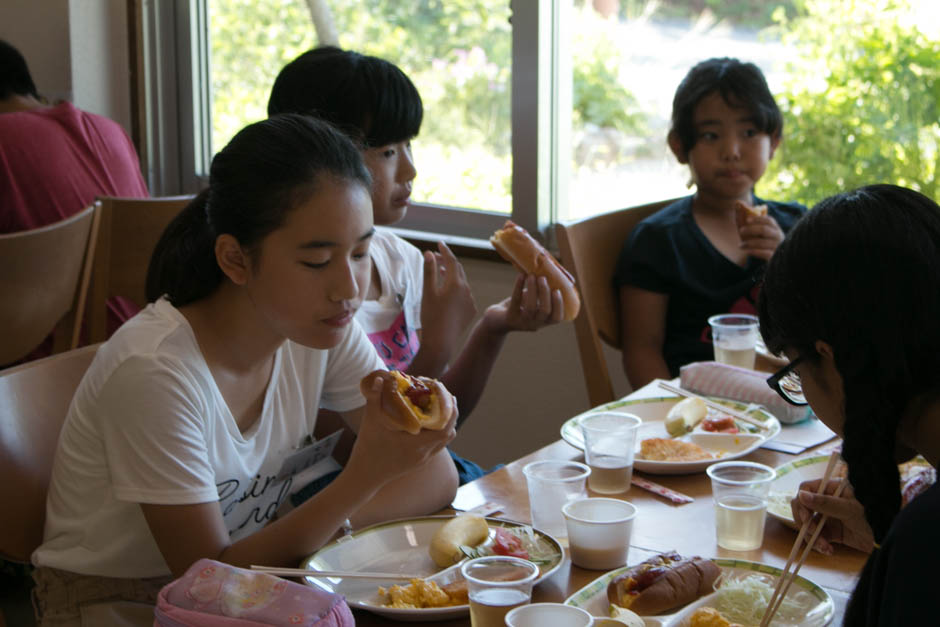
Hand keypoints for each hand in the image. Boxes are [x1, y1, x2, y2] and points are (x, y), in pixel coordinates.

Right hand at [350, 373, 456, 481]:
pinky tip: (428, 421)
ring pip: (445, 440)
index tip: (444, 393)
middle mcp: (424, 454)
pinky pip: (437, 445)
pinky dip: (438, 432)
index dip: (449, 409)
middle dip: (450, 412)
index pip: (445, 428)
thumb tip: (379, 378)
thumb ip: (374, 398)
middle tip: (443, 395)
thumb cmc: (367, 448)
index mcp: (416, 444)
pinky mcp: (419, 462)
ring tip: (438, 405)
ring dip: (445, 423)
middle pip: (450, 432)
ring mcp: (423, 460)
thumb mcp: (370, 421)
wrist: (364, 476)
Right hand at [420, 242, 476, 360]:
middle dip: (448, 262)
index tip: (439, 243)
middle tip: (436, 258)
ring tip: (441, 273)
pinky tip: (448, 293)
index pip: (452, 260)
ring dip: (452, 276)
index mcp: (456, 283)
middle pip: (458, 270)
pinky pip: (464, 295)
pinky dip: (456, 289)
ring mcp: (470, 301)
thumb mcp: (428, 292)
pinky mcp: (471, 311)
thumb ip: (429, 271)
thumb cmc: (431, 317)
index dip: (445, 251)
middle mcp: (467, 290)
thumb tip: (429, 253)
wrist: (441, 342)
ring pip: (462, 283)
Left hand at [483, 274, 563, 334]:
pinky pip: (515, 301)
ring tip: (532, 275)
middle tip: (543, 278)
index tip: (557, 290)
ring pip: (531, 308)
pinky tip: (521, 276)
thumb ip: (541, 294)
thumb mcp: (533, 302)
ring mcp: (521, 322)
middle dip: (545, 293)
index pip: (556, 318)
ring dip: (533, 289)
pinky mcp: (509, 317)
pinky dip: (519, 287)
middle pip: (544, 311)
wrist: (496, 320)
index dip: (559, 305)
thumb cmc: (519, 307)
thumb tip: (551, 273)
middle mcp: (534, 324)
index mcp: (543, 322)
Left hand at [738, 214, 784, 260]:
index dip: (757, 219)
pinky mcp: (774, 256)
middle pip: (764, 230)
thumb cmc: (762, 241)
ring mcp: (777, 246)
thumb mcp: (757, 231)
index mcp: (775, 227)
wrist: (774, 258)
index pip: (768, 220)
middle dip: (751, 230)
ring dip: (749, 243)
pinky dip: (754, 251)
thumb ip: (747, 220)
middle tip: (741, 231)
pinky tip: (747, 251)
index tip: (747, 220)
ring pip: (762, 242)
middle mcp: (778, 236)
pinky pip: (764, 253)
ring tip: (740, 245)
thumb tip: (738, 204)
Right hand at [791, 478, 874, 554]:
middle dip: (806, 523)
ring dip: (813, 538)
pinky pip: (817, 537)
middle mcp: (826, 500)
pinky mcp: (830, 531)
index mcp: (831, 487)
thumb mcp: (850, 509)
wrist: (888, 539)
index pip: (806, 489)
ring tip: (825, 547)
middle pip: (803, 508)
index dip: (802, 503)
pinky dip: (819, 545)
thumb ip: (825, 503)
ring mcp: (827, 516)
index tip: (807, 518)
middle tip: (813, 534)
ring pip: (808, 525)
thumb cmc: (873, 517)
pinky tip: (829, 550)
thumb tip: (801, 495)